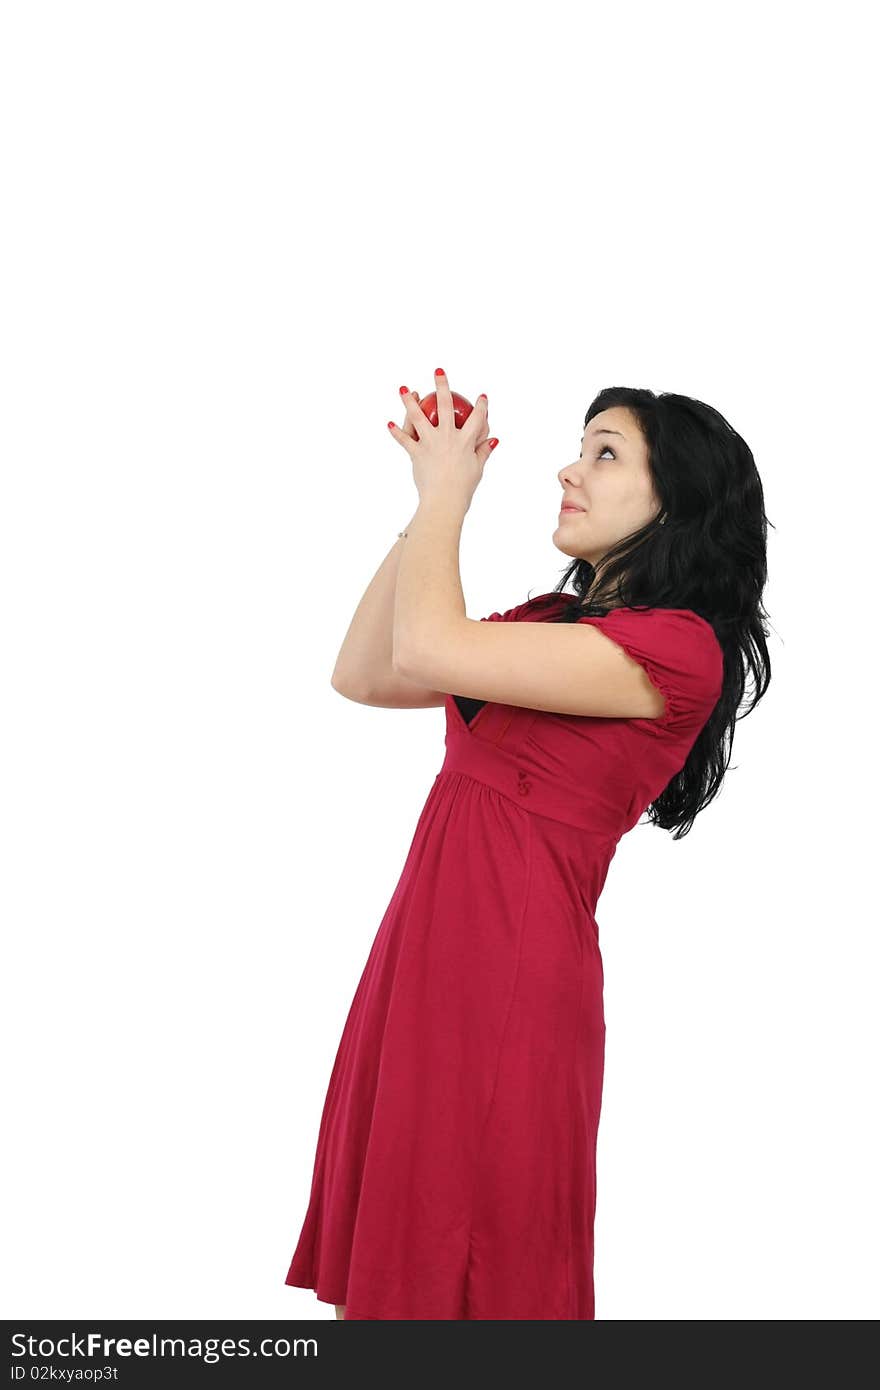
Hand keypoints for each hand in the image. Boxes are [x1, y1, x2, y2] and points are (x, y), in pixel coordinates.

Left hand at [388, 368, 498, 510]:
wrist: (444, 501)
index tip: (481, 396)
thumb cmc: (463, 488)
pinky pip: (405, 441)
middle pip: (445, 406)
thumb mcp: (478, 469)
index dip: (481, 406)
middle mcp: (448, 437)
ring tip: (402, 389)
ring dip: (409, 402)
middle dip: (442, 386)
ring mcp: (431, 443)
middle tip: (438, 372)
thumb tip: (494, 439)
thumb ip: (484, 451)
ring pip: (418, 417)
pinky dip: (396, 433)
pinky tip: (389, 424)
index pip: (477, 418)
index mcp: (466, 441)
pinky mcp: (417, 453)